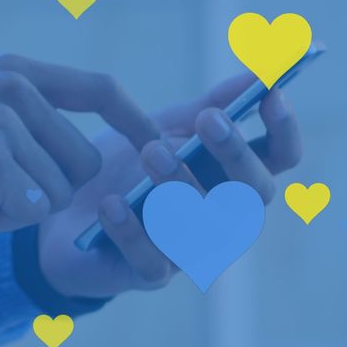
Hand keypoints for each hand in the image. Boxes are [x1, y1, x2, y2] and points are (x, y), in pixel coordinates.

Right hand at [0, 55, 159, 233]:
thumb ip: (33, 121)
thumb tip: (99, 156)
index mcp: (15, 71)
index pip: (99, 88)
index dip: (134, 119)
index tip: (158, 145)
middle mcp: (13, 85)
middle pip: (85, 159)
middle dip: (50, 190)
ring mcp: (1, 119)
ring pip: (59, 192)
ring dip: (20, 208)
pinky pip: (31, 210)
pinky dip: (0, 222)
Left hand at [36, 74, 302, 297]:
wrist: (62, 211)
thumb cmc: (122, 169)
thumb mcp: (160, 128)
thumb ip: (206, 106)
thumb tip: (258, 70)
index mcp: (230, 179)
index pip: (279, 159)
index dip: (284, 130)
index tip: (271, 95)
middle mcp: (220, 219)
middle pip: (251, 195)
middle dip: (233, 154)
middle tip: (207, 120)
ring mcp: (187, 252)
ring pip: (203, 229)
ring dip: (180, 187)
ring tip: (150, 151)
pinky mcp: (146, 275)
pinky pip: (150, 260)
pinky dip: (131, 231)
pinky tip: (112, 204)